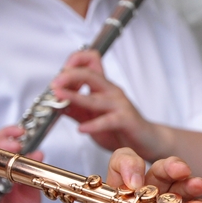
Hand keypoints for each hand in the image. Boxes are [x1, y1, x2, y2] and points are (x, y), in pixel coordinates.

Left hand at [51, 50, 168, 159]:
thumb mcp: (92, 118)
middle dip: (68, 76)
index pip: (90, 61)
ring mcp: (119, 104)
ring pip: (94, 97)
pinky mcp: (125, 120)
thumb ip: (75, 110)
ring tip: (60, 98)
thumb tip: (55, 103)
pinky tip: (82, 129)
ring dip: (74, 96)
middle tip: (54, 84)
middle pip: (89, 73)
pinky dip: (93, 124)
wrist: (147, 141)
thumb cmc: (120, 128)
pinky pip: (107, 120)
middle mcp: (111, 91)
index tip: (59, 75)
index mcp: (103, 86)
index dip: (73, 63)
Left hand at [82, 148, 201, 202]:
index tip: (135, 184)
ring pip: (178, 189)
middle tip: (180, 171)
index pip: (121, 166)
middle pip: (157, 172)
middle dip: (169, 167)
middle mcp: (143, 202)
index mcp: (118, 200)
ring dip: (189, 184)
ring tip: (198, 186)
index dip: (129, 166)